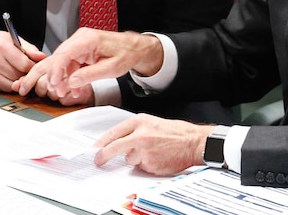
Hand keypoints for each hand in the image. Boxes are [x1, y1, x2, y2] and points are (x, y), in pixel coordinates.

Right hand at [0, 29, 45, 91]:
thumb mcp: (11, 39)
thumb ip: (29, 49)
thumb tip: (43, 57)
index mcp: (3, 47)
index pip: (25, 65)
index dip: (33, 68)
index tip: (34, 68)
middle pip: (18, 77)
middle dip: (24, 75)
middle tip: (24, 72)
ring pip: (9, 86)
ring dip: (15, 82)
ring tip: (14, 73)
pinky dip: (4, 85)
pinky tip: (3, 76)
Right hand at [16, 28, 163, 98]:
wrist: (135, 48)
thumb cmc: (126, 53)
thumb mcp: (112, 68)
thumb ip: (90, 75)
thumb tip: (71, 82)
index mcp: (87, 39)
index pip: (64, 53)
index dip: (56, 70)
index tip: (54, 84)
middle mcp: (79, 40)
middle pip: (56, 57)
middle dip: (46, 75)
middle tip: (33, 89)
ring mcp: (78, 46)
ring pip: (60, 64)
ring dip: (60, 81)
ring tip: (61, 94)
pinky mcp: (79, 53)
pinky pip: (68, 67)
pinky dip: (69, 79)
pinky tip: (72, 91)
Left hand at [93, 113, 215, 174]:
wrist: (193, 142)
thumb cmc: (174, 132)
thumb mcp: (151, 123)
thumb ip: (133, 130)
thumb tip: (116, 142)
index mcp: (139, 121)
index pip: (113, 133)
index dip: (101, 143)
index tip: (95, 149)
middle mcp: (140, 135)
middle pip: (114, 147)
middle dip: (104, 156)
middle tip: (98, 161)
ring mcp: (145, 151)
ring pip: (129, 159)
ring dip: (135, 158)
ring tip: (152, 151)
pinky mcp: (151, 164)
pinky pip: (141, 167)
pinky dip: (146, 164)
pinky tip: (158, 157)